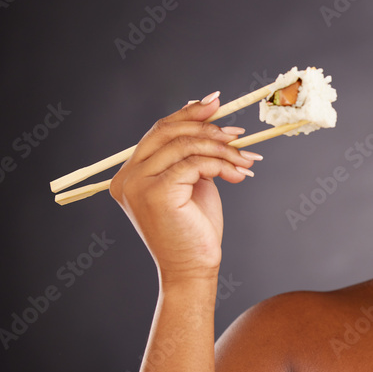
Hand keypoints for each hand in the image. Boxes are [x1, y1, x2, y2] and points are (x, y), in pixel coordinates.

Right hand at [109, 92, 261, 284]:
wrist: (193, 268)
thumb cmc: (194, 228)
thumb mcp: (192, 180)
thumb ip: (191, 150)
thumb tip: (203, 108)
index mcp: (130, 173)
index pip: (158, 131)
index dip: (188, 113)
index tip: (216, 102)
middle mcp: (127, 177)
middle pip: (168, 132)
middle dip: (208, 128)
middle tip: (239, 135)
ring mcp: (137, 185)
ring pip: (185, 146)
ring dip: (222, 149)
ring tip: (245, 161)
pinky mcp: (157, 194)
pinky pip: (195, 163)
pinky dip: (221, 165)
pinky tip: (237, 175)